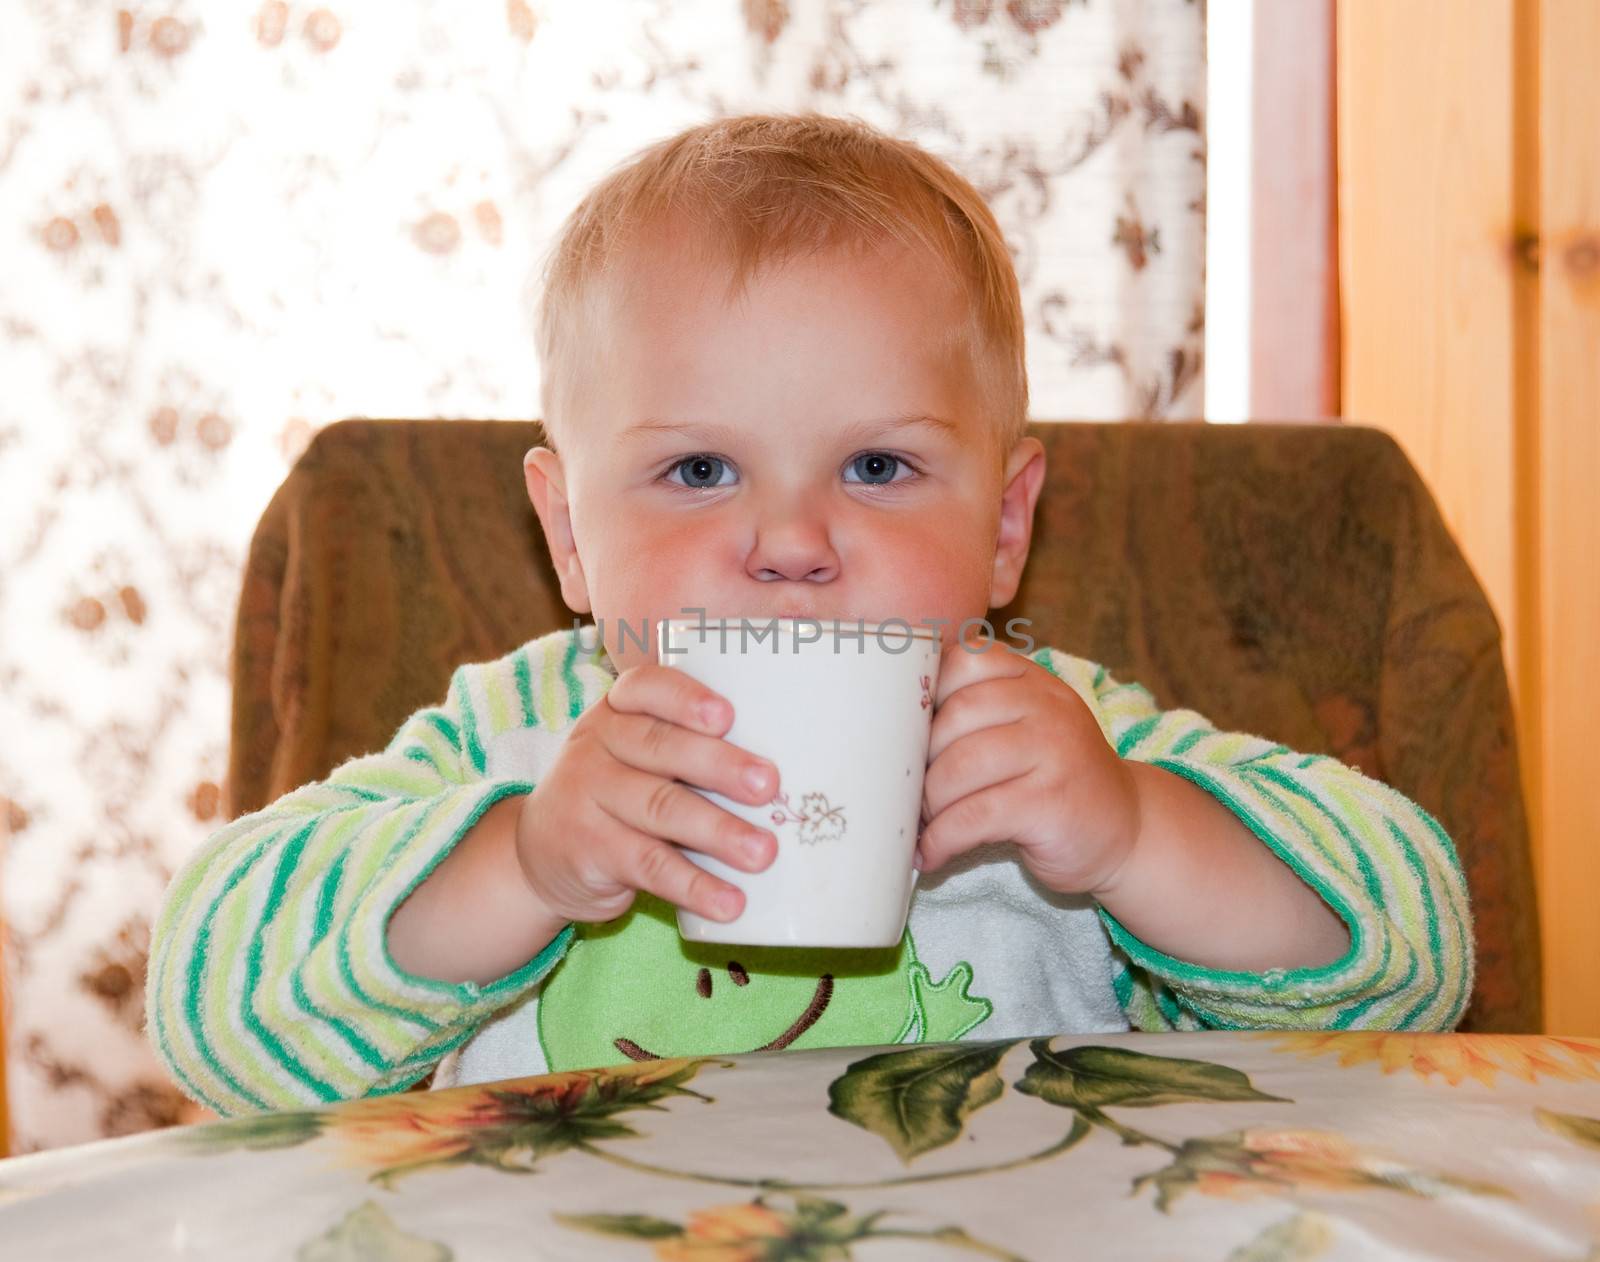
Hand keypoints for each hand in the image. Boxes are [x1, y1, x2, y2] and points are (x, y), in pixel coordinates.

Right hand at [513, 665, 780, 924]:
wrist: (537, 853)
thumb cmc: (618, 792)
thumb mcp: (636, 754)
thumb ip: (691, 745)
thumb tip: (803, 758)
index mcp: (617, 711)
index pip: (644, 687)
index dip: (685, 698)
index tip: (727, 715)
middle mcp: (597, 746)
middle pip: (660, 749)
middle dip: (720, 766)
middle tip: (770, 786)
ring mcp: (588, 799)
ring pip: (659, 809)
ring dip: (718, 832)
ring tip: (764, 853)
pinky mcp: (591, 852)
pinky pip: (648, 867)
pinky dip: (693, 885)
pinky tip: (729, 902)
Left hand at [916, 632, 1140, 895]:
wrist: (1127, 829)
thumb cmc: (1054, 778)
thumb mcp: (1027, 727)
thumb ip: (978, 708)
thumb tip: (887, 725)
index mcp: (1032, 681)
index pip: (965, 660)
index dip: (925, 695)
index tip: (908, 734)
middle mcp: (1047, 708)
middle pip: (954, 716)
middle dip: (919, 760)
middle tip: (909, 792)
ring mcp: (1054, 753)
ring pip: (960, 767)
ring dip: (928, 803)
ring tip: (922, 824)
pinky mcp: (1051, 804)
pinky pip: (975, 816)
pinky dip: (942, 839)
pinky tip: (932, 853)